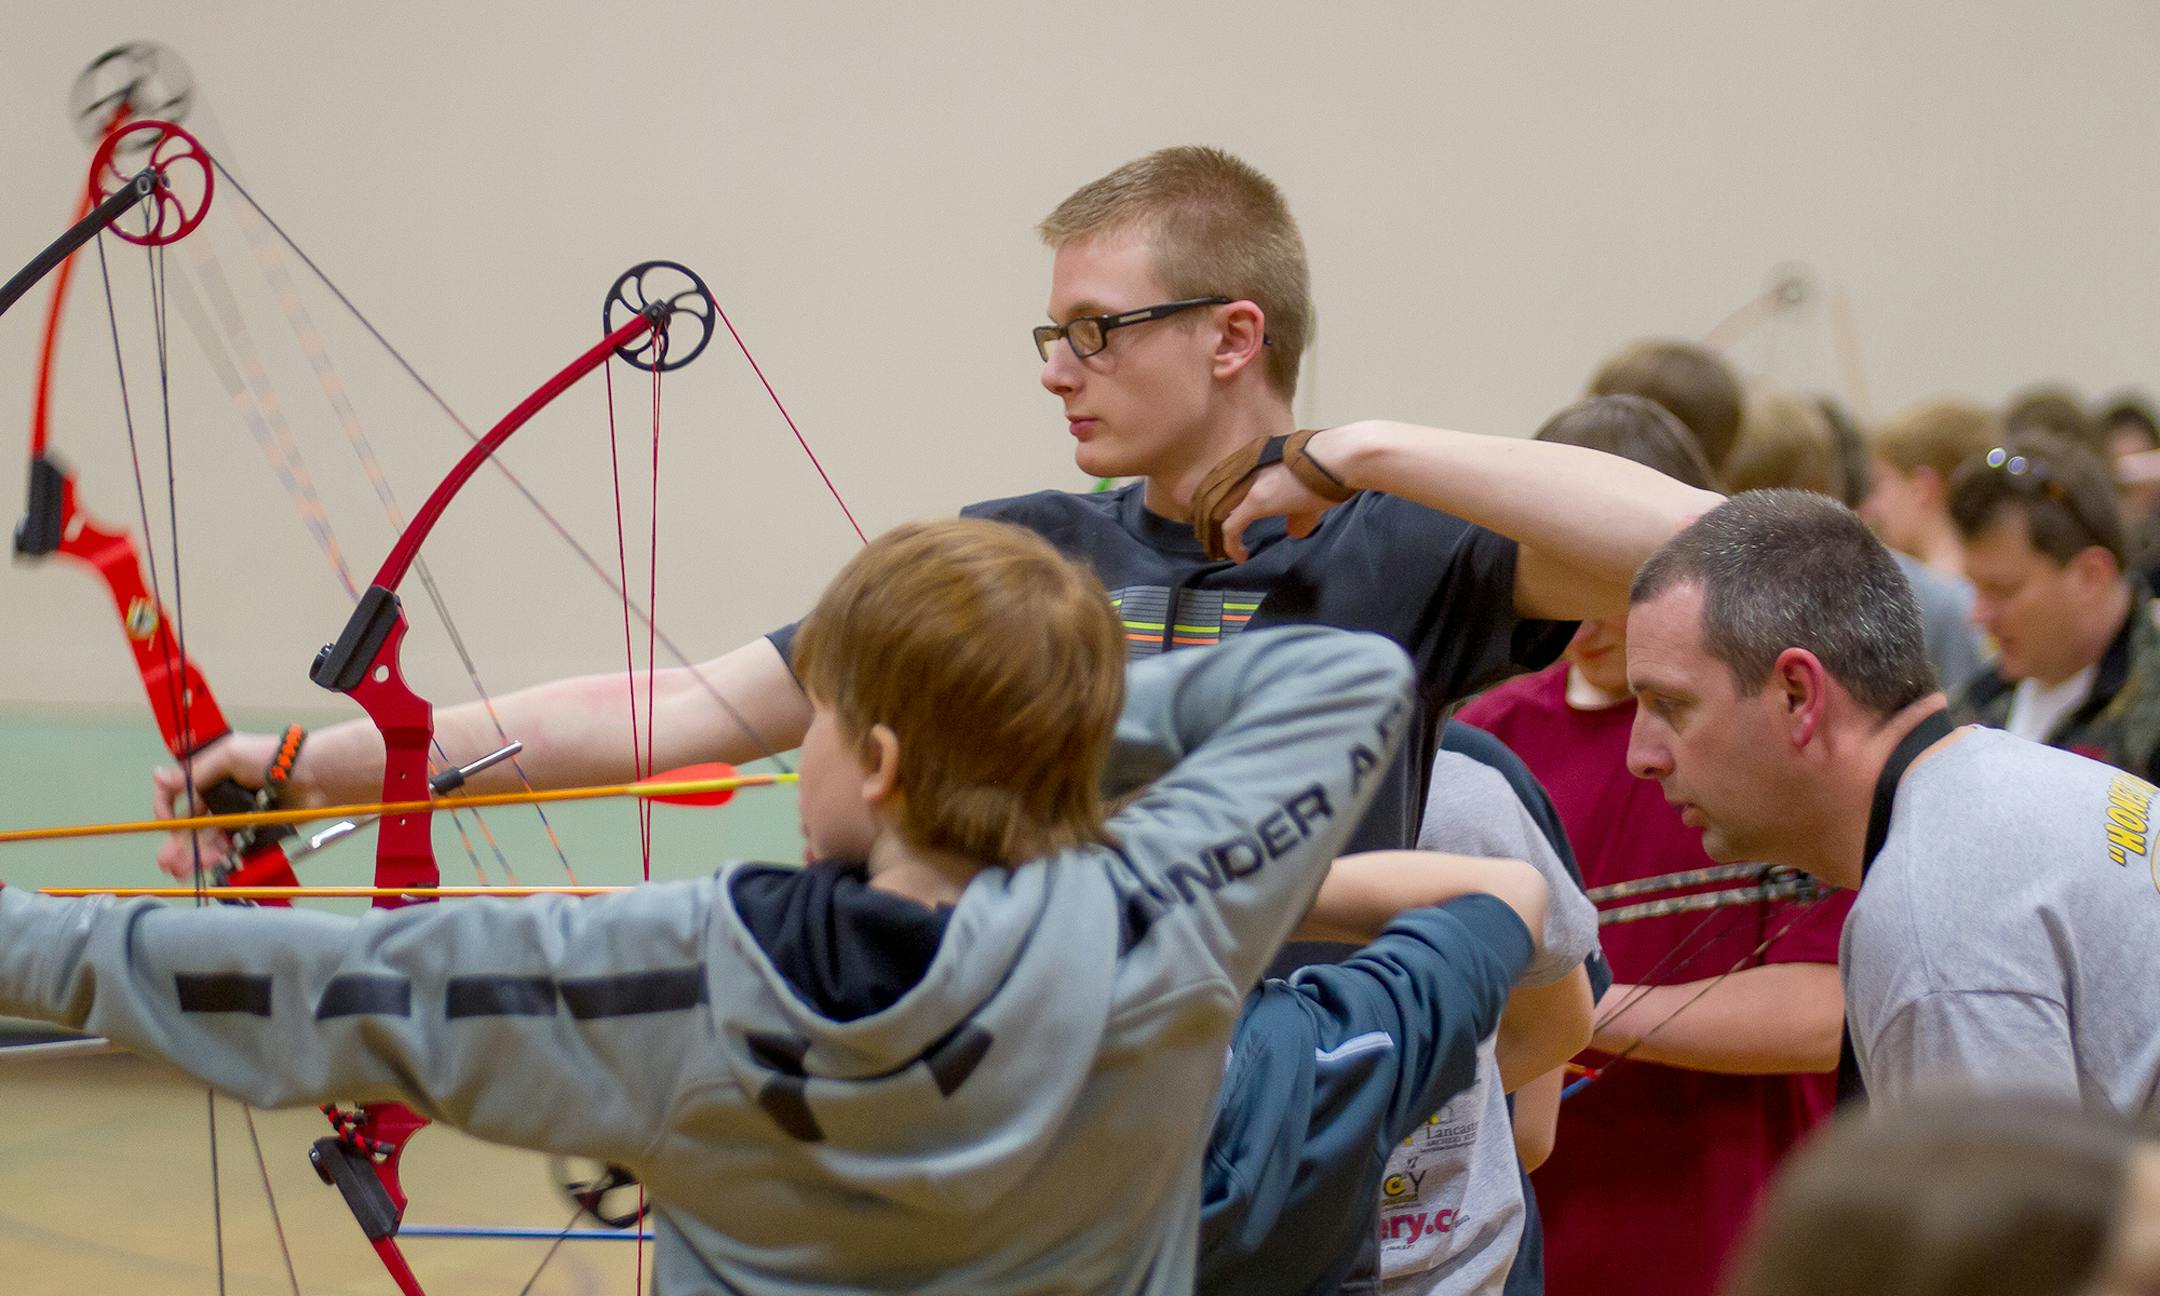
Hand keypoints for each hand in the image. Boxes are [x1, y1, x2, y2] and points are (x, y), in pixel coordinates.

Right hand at [152, 732, 324, 878]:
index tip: (165, 822)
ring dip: (194, 856)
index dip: (167, 807)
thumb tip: (158, 776)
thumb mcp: (229, 755)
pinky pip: (231, 849)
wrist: (316, 777)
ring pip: (208, 840)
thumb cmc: (273, 758)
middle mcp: (220, 796)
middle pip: (191, 824)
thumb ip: (195, 771)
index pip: (178, 793)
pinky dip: (219, 859)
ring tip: (185, 870)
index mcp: (211, 774)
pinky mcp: (253, 833)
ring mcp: (236, 817)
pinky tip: (210, 866)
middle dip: (177, 843)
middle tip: (167, 863)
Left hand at [1192, 426, 1356, 561]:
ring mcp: (1249, 482)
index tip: (1218, 518)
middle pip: (1211, 494)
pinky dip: (1232, 545)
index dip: (1216, 500)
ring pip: (1216, 511)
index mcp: (1254, 457)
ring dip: (1214, 533)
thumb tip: (1294, 531)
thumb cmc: (1330, 468)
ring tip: (1218, 550)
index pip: (1222, 479)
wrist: (1340, 458)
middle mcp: (1246, 466)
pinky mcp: (1256, 501)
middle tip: (1210, 538)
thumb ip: (1295, 511)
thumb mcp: (1306, 487)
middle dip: (1207, 518)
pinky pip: (1232, 527)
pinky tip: (1241, 556)